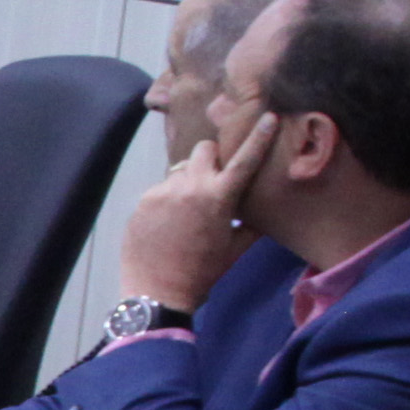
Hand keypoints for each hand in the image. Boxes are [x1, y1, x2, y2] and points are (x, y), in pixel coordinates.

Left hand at [116, 102, 275, 308]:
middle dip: (211, 158)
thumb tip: (265, 212)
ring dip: (188, 181)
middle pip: (204, 149)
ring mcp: (162, 191)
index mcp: (219, 197)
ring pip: (180, 170)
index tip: (267, 117)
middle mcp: (190, 186)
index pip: (244, 159)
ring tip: (186, 210)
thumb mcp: (234, 249)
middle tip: (213, 178)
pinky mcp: (142, 200)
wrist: (157, 292)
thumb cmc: (202, 273)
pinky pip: (160, 189)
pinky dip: (168, 199)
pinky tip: (167, 221)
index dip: (258, 137)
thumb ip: (251, 224)